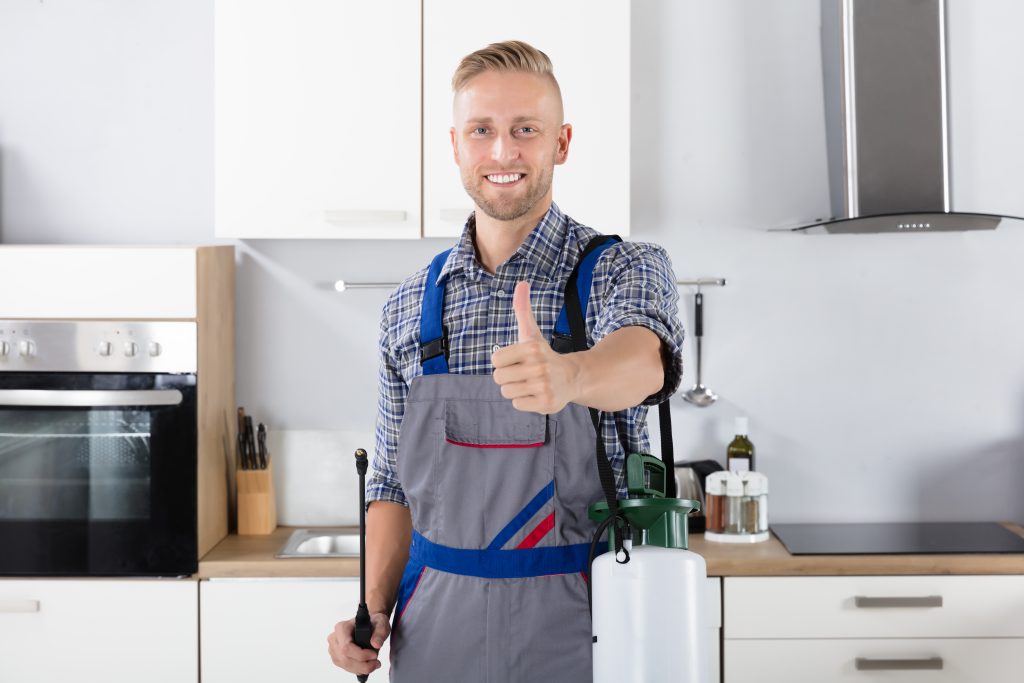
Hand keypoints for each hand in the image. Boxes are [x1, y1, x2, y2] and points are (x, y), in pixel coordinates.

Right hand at [327, 612, 390, 674]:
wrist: (370, 625)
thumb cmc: (373, 622)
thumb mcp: (381, 622)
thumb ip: (380, 632)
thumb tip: (376, 644)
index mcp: (342, 627)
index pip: (346, 647)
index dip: (360, 655)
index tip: (374, 655)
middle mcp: (334, 638)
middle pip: (345, 658)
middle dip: (363, 665)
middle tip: (377, 663)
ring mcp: (333, 648)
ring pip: (345, 665)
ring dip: (361, 669)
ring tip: (374, 664)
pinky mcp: (336, 657)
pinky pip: (345, 667)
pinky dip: (358, 669)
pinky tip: (367, 665)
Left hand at [492, 281, 579, 413]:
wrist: (572, 377)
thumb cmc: (543, 354)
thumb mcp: (531, 332)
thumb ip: (523, 309)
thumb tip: (522, 283)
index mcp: (531, 347)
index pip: (495, 360)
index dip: (503, 361)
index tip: (517, 359)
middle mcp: (539, 367)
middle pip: (499, 378)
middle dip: (508, 377)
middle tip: (524, 373)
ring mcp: (543, 386)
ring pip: (507, 392)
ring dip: (515, 389)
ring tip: (530, 383)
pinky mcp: (546, 403)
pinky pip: (517, 404)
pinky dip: (524, 401)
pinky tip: (536, 394)